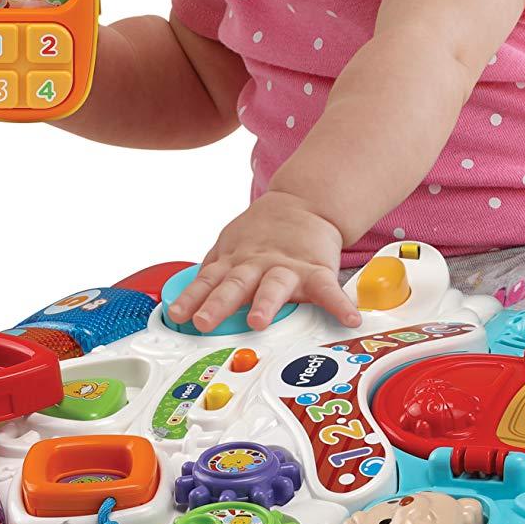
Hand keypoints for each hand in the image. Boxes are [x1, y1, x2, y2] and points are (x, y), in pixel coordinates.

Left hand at [168, 191, 358, 331]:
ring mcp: (287, 268)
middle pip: (235, 284)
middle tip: (204, 320)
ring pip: (274, 286)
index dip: (191, 297)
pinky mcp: (316, 270)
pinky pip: (327, 289)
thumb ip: (211, 274)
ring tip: (258, 320)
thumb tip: (183, 301)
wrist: (304, 203)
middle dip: (218, 303)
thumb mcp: (230, 247)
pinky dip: (338, 305)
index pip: (208, 280)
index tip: (177, 314)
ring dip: (265, 303)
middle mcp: (257, 265)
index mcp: (235, 262)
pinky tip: (347, 318)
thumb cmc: (264, 234)